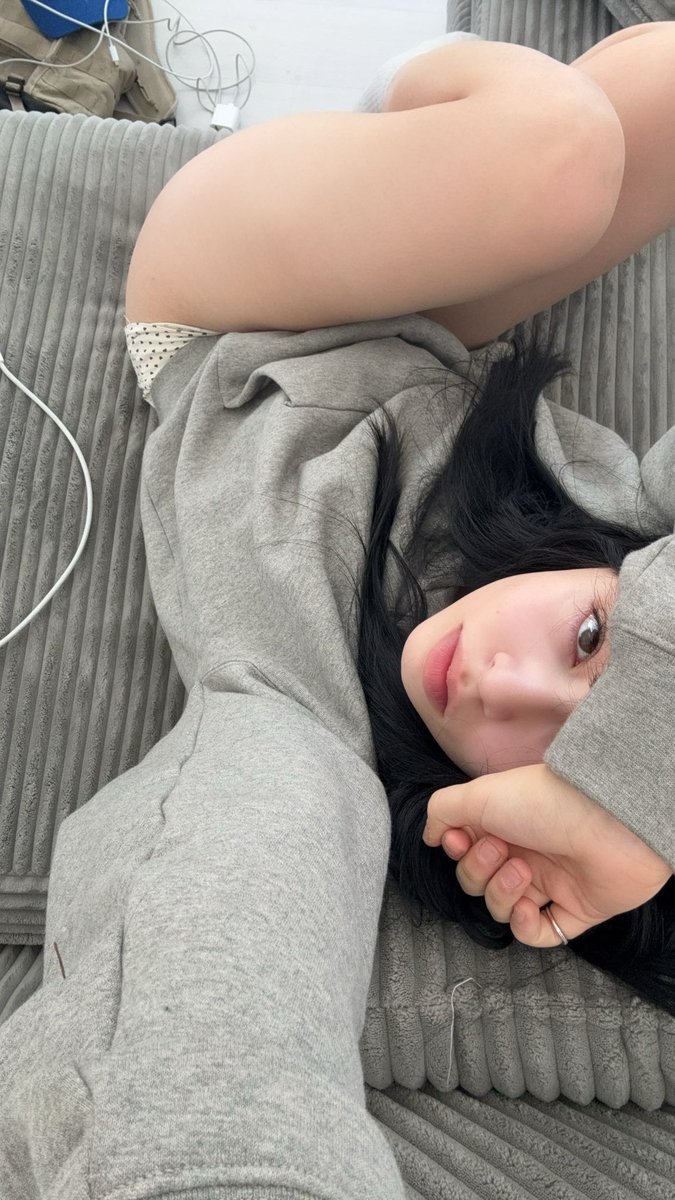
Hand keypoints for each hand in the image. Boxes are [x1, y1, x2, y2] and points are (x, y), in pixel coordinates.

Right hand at [422, 763, 671, 946]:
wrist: (606, 823)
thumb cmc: (542, 802)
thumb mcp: (478, 793)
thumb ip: (442, 810)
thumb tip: (430, 836)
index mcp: (502, 823)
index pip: (463, 849)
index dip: (456, 851)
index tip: (460, 840)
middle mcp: (522, 851)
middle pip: (476, 881)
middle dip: (479, 870)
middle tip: (501, 849)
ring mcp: (548, 883)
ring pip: (501, 907)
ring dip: (502, 892)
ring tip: (524, 871)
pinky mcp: (572, 911)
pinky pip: (535, 933)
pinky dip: (523, 925)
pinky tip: (527, 907)